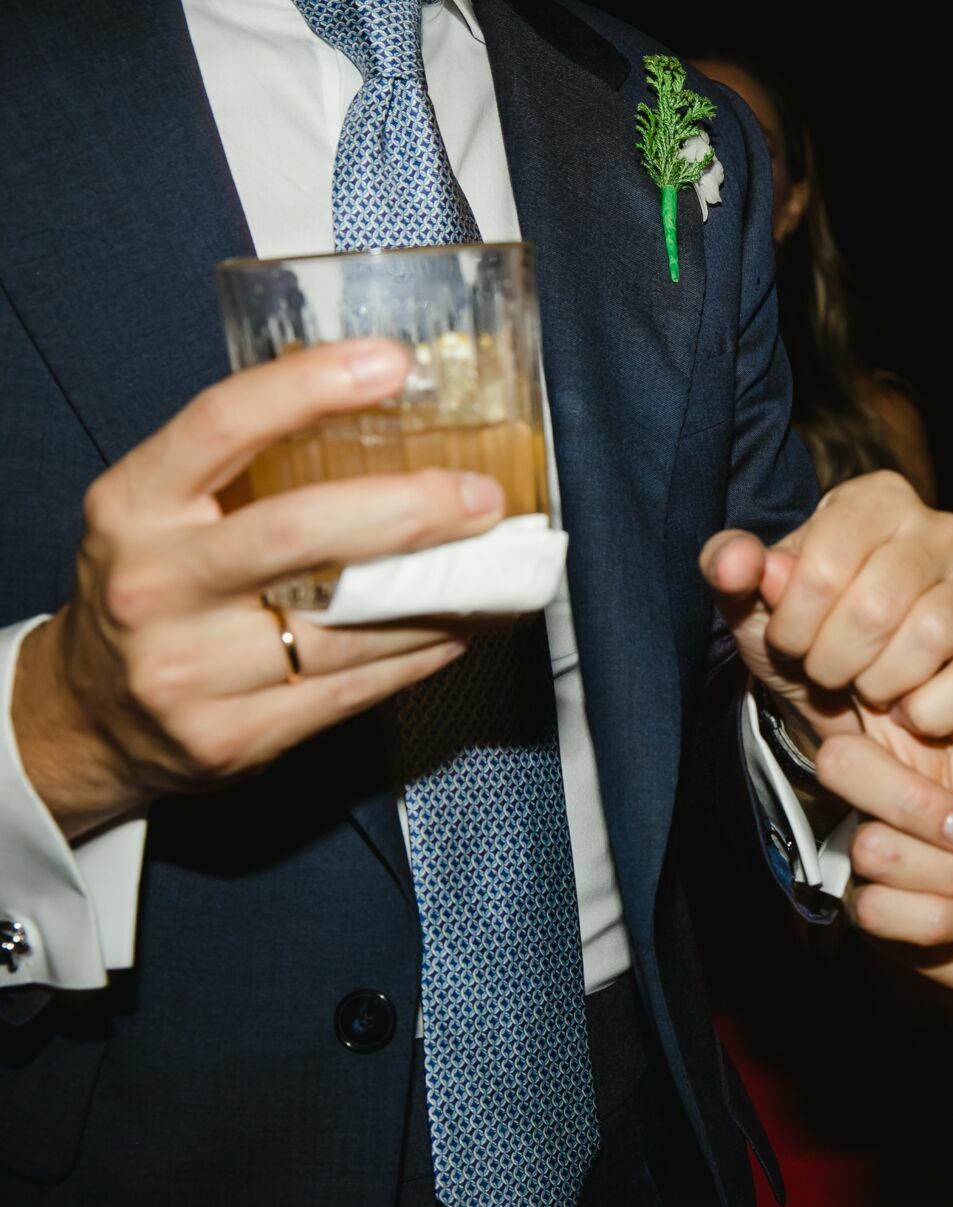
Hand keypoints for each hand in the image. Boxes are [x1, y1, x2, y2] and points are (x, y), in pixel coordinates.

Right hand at [13, 340, 510, 835]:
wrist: (91, 717)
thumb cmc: (155, 587)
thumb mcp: (160, 513)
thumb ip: (249, 471)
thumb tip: (392, 420)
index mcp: (133, 506)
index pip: (221, 425)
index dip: (309, 386)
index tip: (393, 363)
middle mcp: (156, 585)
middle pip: (299, 532)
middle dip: (409, 510)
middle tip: (482, 498)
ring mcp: (193, 669)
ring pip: (347, 627)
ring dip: (442, 597)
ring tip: (502, 568)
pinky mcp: (236, 736)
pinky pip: (356, 688)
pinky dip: (424, 653)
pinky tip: (463, 625)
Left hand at [699, 470, 952, 740]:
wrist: (850, 686)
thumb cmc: (805, 629)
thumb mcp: (754, 602)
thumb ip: (730, 570)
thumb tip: (733, 559)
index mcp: (875, 500)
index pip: (824, 566)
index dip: (794, 622)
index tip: (788, 640)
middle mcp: (940, 528)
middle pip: (877, 605)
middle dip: (833, 659)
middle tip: (822, 670)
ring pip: (931, 636)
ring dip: (880, 683)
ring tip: (864, 687)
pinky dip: (931, 709)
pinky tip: (907, 711)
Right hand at [814, 705, 952, 999]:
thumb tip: (915, 675)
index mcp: (914, 741)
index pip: (856, 697)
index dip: (872, 704)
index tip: (929, 735)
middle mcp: (881, 791)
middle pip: (840, 765)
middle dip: (921, 807)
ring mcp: (871, 850)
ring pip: (871, 850)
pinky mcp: (873, 910)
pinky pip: (878, 910)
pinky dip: (943, 918)